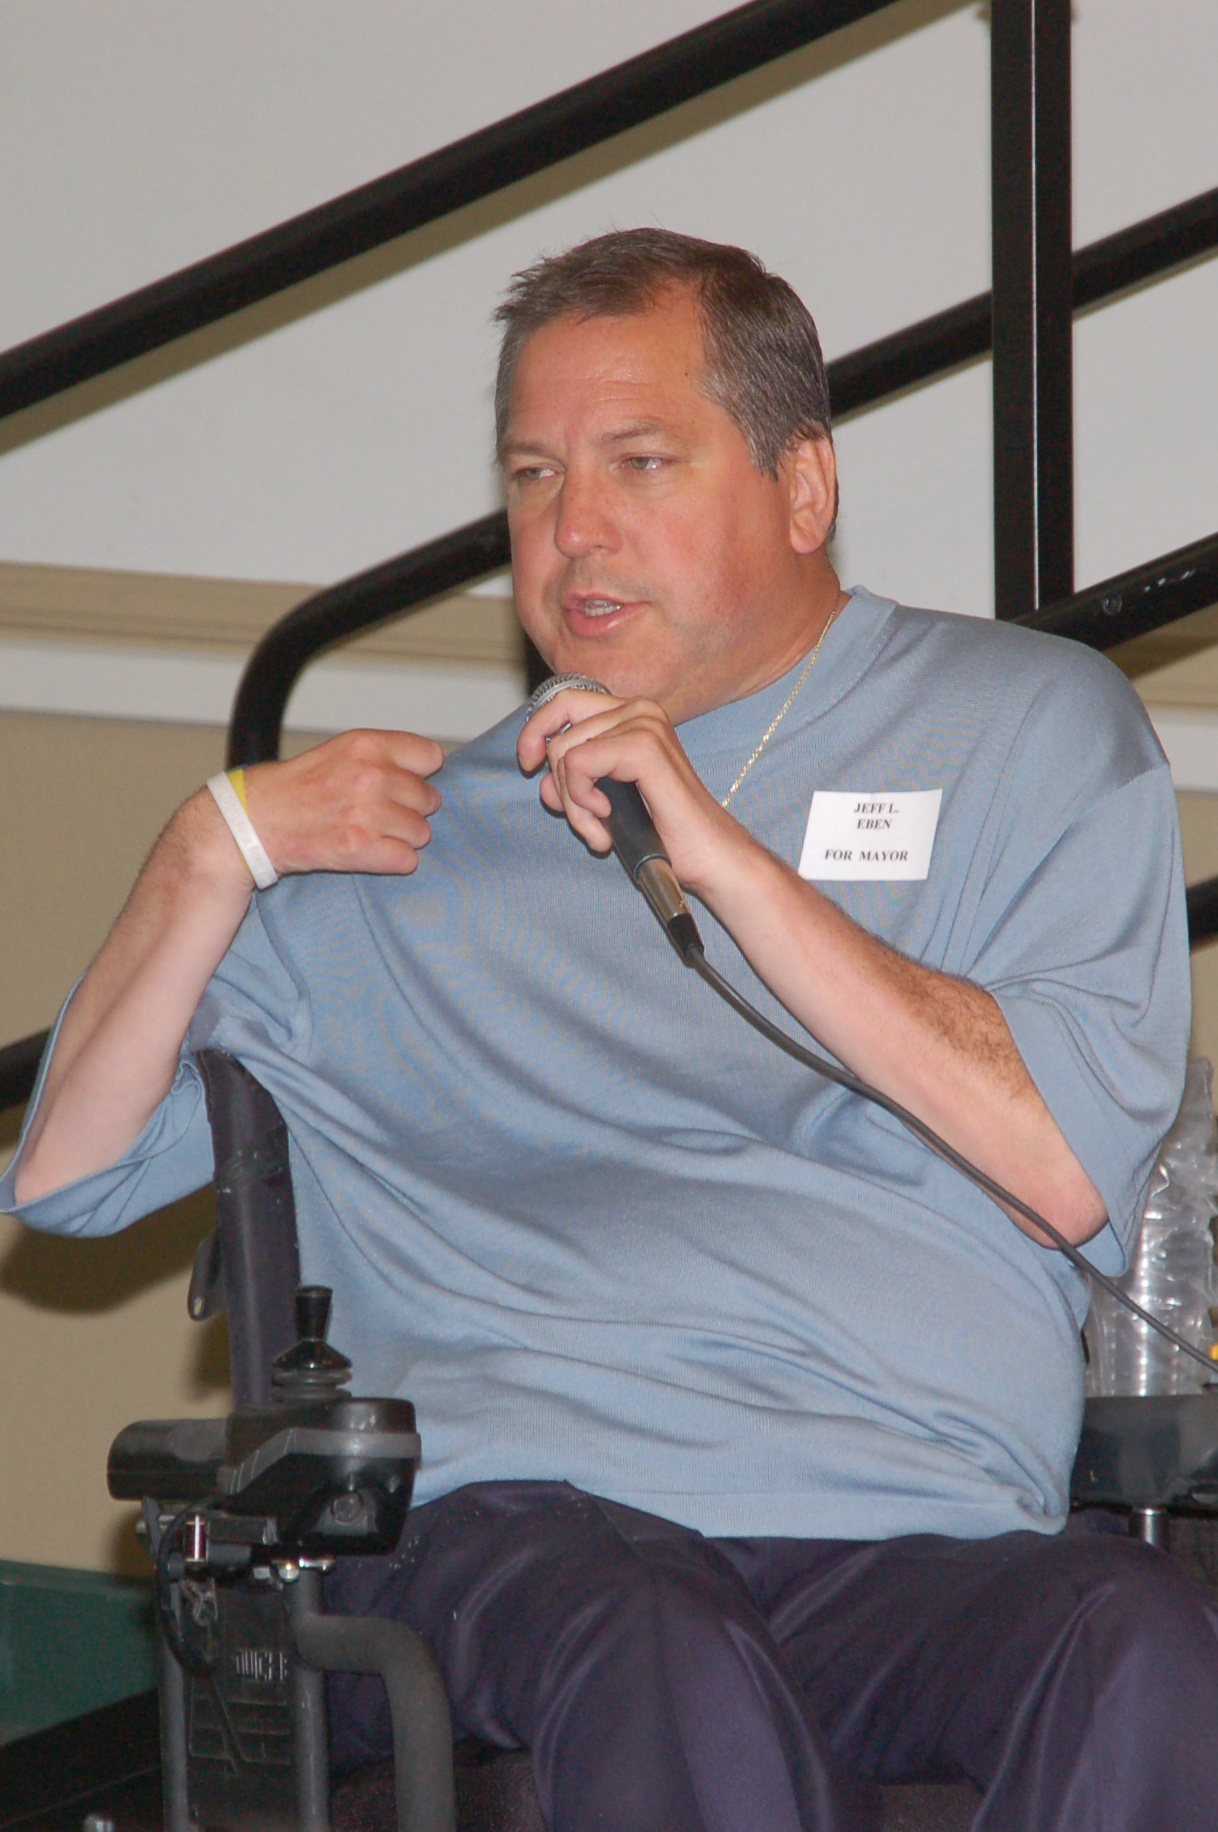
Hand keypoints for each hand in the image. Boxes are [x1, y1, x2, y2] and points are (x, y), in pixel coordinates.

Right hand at [237, 729, 443, 878]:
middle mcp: (371, 775)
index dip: (420, 774)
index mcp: (368, 744)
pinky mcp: (359, 848)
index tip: (404, 784)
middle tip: (381, 815)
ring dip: (403, 838)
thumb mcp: (341, 751)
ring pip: (421, 832)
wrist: (253, 822)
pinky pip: (407, 860)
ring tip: (372, 835)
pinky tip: (371, 854)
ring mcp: (367, 812)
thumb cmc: (296, 788)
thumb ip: (383, 756)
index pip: (431, 757)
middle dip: (411, 810)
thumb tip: (430, 768)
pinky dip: (394, 862)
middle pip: (429, 799)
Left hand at [516, 688, 743, 896]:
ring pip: (565, 754)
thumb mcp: (604, 799)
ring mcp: (644, 724)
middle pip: (559, 733)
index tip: (528, 765)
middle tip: (585, 820)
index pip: (563, 701)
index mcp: (632, 713)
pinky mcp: (643, 746)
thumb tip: (539, 776)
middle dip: (560, 785)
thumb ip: (570, 780)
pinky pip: (578, 764)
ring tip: (601, 830)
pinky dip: (582, 800)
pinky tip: (607, 819)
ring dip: (574, 804)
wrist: (705, 855)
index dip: (536, 730)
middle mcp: (640, 709)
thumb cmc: (663, 830)